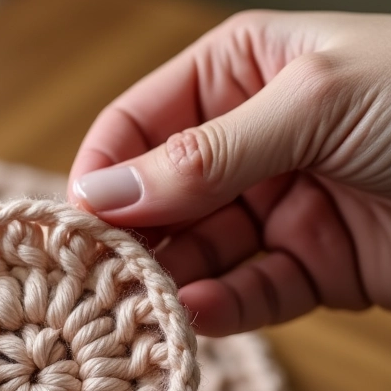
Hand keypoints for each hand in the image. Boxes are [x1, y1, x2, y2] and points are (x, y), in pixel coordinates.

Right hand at [69, 11, 390, 335]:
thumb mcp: (311, 103)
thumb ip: (202, 154)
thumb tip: (104, 192)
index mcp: (238, 75)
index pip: (139, 123)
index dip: (104, 169)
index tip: (79, 218)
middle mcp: (245, 142)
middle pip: (159, 195)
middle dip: (131, 235)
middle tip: (97, 274)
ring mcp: (273, 207)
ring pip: (196, 251)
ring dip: (169, 279)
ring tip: (142, 304)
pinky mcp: (306, 266)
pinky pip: (246, 291)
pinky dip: (221, 307)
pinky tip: (199, 315)